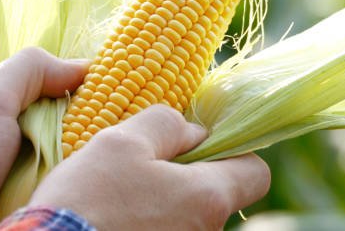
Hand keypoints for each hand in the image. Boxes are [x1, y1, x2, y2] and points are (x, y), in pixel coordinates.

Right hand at [30, 105, 270, 229]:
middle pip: (218, 191)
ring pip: (189, 212)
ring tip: (122, 187)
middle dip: (189, 170)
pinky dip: (150, 217)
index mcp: (207, 198)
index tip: (201, 141)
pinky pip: (168, 229)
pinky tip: (116, 212)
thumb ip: (167, 124)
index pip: (257, 172)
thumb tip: (193, 131)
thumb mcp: (123, 142)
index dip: (235, 150)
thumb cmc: (87, 198)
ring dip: (165, 195)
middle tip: (146, 158)